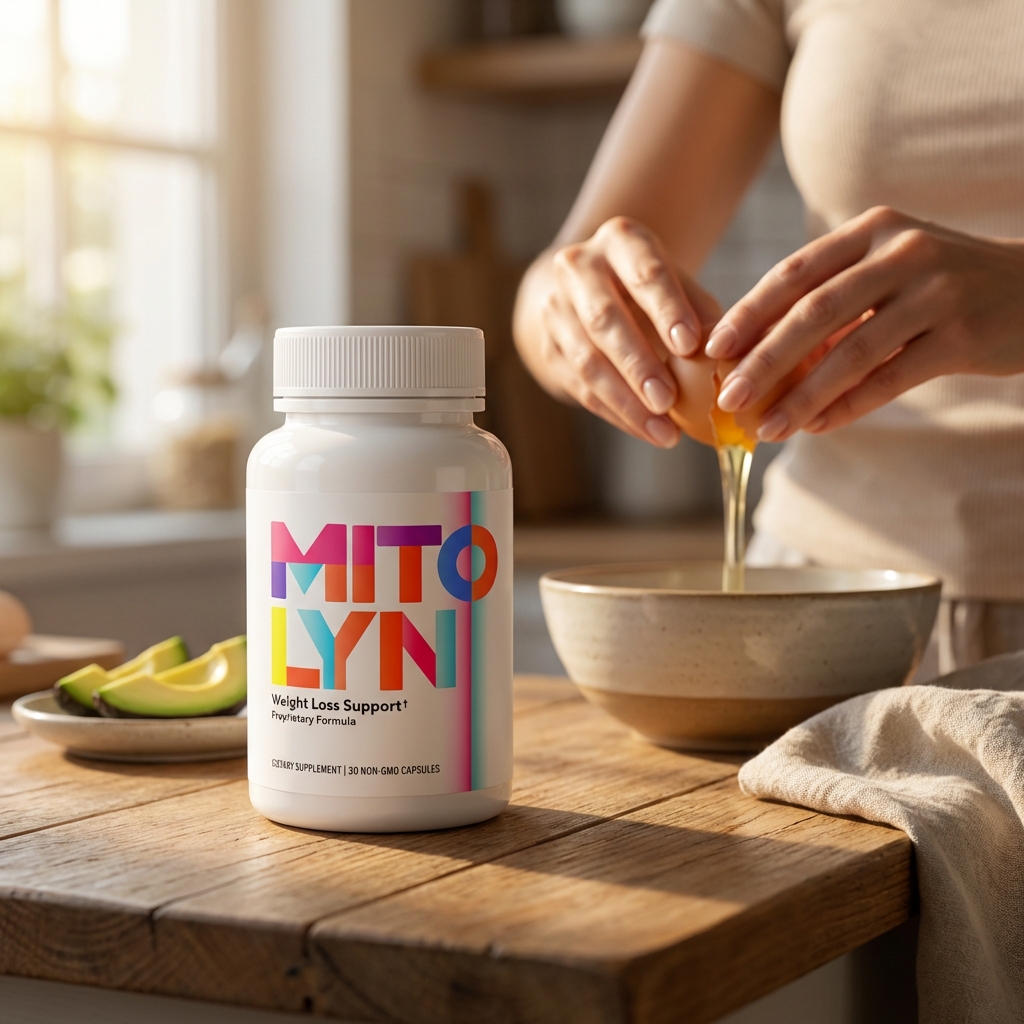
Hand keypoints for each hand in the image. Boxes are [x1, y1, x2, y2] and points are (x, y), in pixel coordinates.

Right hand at [514, 216, 720, 446]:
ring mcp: (556, 309)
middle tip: (667, 399)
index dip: (666, 309)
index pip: (644, 272)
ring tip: (663, 430)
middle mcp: (579, 268)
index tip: (689, 344)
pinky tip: (646, 430)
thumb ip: (701, 315)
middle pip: (604, 319)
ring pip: (588, 361)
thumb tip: (724, 357)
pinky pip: (581, 387)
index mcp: (620, 241)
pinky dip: (617, 413)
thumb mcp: (679, 285)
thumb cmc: (649, 289)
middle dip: (638, 364)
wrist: (587, 289)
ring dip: (626, 400)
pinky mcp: (549, 348)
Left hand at [704, 206, 1023, 439]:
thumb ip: (831, 299)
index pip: (795, 272)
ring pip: (852, 351)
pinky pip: (893, 377)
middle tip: (729, 398)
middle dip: (764, 360)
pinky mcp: (964, 335)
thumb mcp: (886, 269)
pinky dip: (850, 405)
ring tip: (767, 428)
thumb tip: (756, 351)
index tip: (713, 349)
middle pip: (815, 313)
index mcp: (872, 230)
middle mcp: (903, 252)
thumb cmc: (939, 284)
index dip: (749, 313)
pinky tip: (818, 427)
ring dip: (803, 396)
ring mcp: (937, 292)